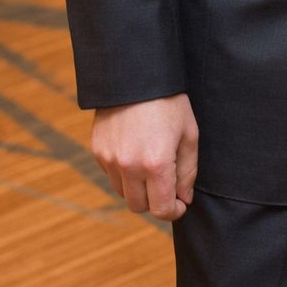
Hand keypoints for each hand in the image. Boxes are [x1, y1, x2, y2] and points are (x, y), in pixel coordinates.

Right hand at [91, 94, 198, 220]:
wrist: (136, 75)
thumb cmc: (169, 102)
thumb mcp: (189, 133)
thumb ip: (188, 171)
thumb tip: (184, 198)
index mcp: (156, 163)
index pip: (161, 209)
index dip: (174, 211)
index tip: (180, 203)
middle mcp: (129, 166)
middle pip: (139, 206)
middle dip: (155, 200)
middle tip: (167, 184)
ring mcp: (110, 159)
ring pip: (123, 193)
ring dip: (138, 188)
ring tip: (151, 164)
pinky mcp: (98, 151)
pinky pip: (111, 174)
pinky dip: (123, 172)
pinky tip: (135, 150)